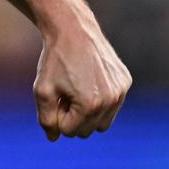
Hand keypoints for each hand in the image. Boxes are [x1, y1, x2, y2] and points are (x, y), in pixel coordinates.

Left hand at [32, 18, 131, 140]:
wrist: (72, 30)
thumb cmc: (54, 61)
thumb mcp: (42, 90)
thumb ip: (46, 119)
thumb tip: (54, 138)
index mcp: (90, 105)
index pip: (70, 131)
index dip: (57, 115)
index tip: (54, 96)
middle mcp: (111, 100)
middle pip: (87, 130)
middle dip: (72, 116)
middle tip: (64, 92)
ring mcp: (121, 91)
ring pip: (102, 121)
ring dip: (86, 111)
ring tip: (75, 89)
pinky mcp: (126, 81)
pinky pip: (112, 105)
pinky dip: (99, 99)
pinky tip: (89, 79)